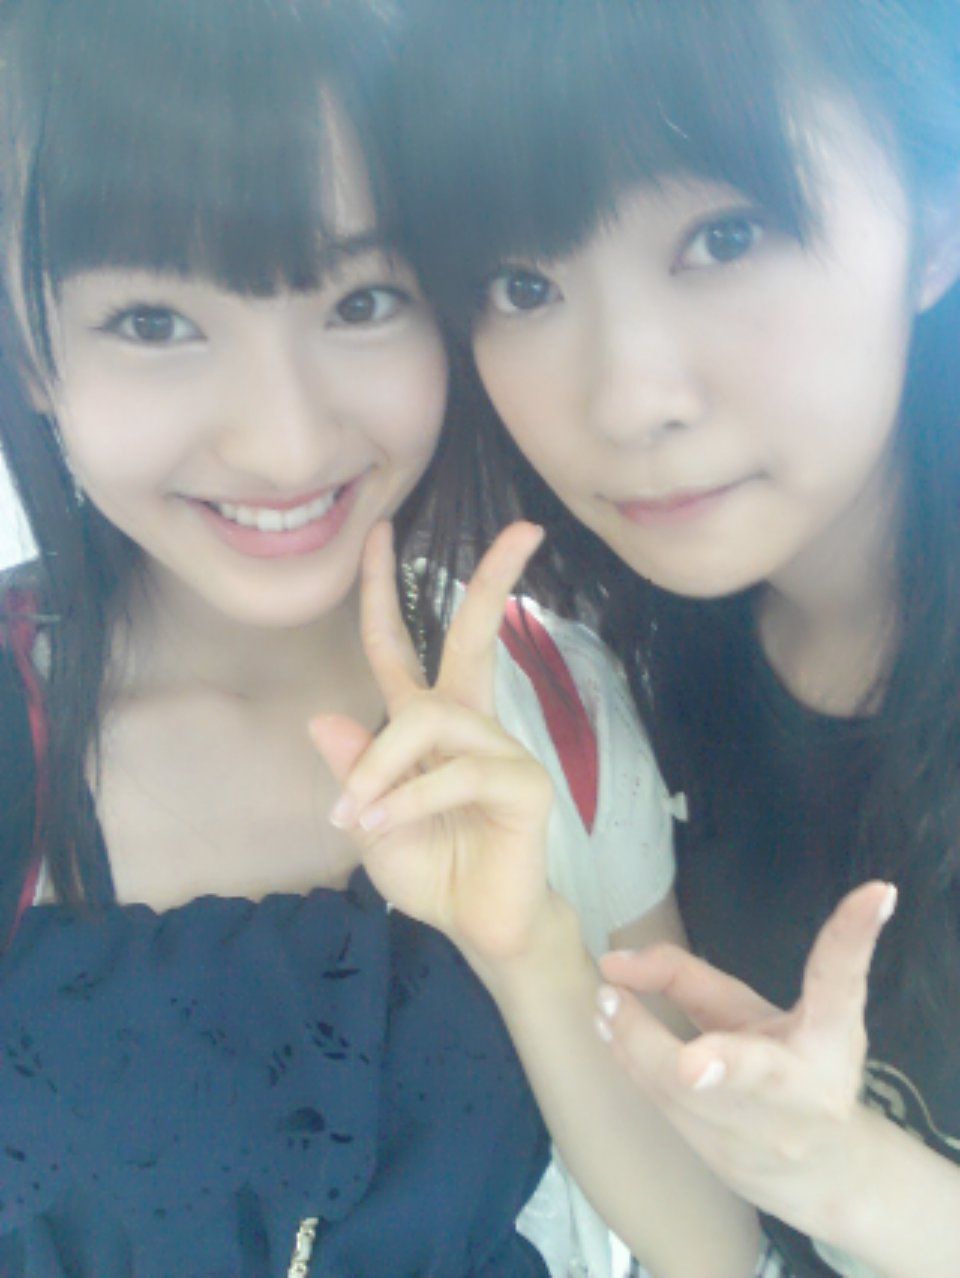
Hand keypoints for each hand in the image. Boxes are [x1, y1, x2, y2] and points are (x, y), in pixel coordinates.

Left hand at [310, 520, 555, 966]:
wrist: (479, 927)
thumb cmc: (430, 870)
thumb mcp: (369, 822)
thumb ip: (354, 773)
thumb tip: (322, 719)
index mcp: (429, 725)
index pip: (400, 648)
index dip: (383, 592)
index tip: (383, 532)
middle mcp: (470, 724)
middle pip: (476, 638)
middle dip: (493, 580)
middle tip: (523, 530)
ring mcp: (503, 749)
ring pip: (432, 719)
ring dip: (381, 765)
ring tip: (356, 813)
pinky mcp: (525, 783)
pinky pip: (456, 770)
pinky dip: (408, 797)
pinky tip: (386, 822)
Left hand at [595, 880, 897, 1239]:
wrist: (819, 1172)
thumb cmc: (784, 1067)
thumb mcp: (750, 1012)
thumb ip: (687, 977)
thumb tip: (614, 959)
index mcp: (829, 1038)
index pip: (840, 981)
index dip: (853, 937)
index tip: (876, 892)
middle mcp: (804, 1090)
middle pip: (757, 1073)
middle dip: (726, 1067)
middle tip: (691, 1063)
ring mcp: (764, 1135)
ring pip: (686, 1089)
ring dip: (639, 1040)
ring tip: (607, 1002)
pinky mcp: (724, 1159)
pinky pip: (661, 1103)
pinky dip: (629, 1061)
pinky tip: (608, 1029)